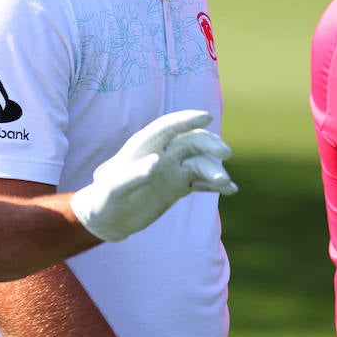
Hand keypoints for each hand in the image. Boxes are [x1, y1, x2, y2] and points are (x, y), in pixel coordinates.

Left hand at [70, 110, 236, 241]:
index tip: (206, 117)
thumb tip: (157, 162)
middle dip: (209, 144)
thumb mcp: (115, 189)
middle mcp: (162, 154)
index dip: (186, 120)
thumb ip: (134, 175)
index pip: (168, 127)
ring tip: (225, 184)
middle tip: (226, 154)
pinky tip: (230, 190)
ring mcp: (172, 170)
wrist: (108, 219)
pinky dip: (216, 185)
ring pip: (200, 163)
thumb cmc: (105, 200)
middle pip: (191, 142)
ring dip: (215, 170)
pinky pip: (202, 182)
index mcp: (144, 146)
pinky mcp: (179, 186)